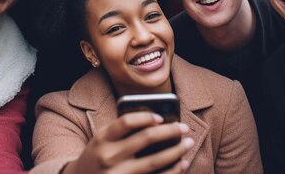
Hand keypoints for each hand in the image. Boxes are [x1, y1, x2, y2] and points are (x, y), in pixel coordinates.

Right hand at [62, 112, 192, 173]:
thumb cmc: (97, 157)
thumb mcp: (101, 140)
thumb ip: (122, 131)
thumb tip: (158, 123)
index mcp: (102, 139)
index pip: (127, 121)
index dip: (146, 117)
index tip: (160, 118)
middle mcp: (109, 157)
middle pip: (146, 138)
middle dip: (170, 131)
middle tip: (184, 128)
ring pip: (155, 161)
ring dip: (176, 151)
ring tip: (187, 143)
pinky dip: (173, 172)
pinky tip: (183, 164)